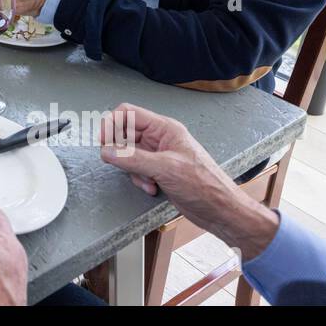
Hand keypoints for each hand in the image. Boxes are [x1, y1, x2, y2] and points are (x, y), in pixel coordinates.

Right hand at [98, 104, 279, 258]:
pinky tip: (152, 187)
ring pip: (129, 154)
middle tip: (123, 164)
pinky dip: (139, 179)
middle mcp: (160, 138)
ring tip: (147, 180)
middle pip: (125, 135)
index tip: (104, 143)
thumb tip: (107, 151)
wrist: (220, 211)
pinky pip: (137, 169)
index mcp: (165, 128)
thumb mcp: (165, 169)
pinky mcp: (159, 171)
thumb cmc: (204, 185)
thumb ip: (132, 159)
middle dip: (122, 152)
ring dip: (132, 169)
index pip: (128, 114)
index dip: (111, 125)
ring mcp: (159, 155)